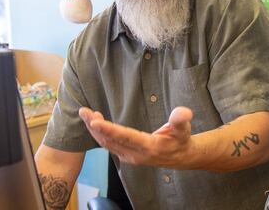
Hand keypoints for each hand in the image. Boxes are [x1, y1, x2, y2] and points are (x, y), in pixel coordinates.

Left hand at [79, 106, 194, 167]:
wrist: (180, 157)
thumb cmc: (181, 139)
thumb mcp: (184, 129)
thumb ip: (181, 120)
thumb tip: (183, 112)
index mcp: (149, 147)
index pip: (125, 137)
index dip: (109, 129)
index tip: (94, 121)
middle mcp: (135, 154)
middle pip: (110, 140)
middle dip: (94, 126)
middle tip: (83, 111)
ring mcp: (129, 156)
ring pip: (106, 143)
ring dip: (94, 129)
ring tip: (86, 114)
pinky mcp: (126, 155)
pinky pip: (108, 145)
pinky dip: (99, 134)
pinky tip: (94, 123)